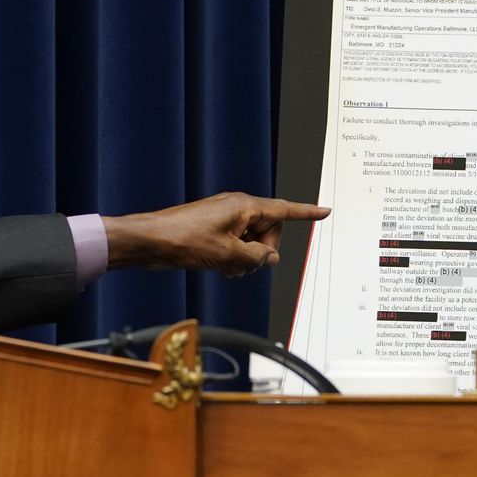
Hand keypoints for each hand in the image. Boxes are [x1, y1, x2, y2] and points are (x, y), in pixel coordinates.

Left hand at [102, 192, 329, 277]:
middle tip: (247, 265)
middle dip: (264, 251)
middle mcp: (237, 208)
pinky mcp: (214, 229)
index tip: (325, 211)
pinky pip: (237, 243)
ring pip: (252, 240)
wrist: (152, 241)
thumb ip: (257, 257)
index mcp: (244, 206)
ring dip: (247, 258)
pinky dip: (236, 257)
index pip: (284, 210)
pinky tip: (223, 269)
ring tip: (229, 270)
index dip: (306, 213)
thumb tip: (271, 258)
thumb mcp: (229, 255)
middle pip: (269, 231)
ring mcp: (225, 219)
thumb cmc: (184, 240)